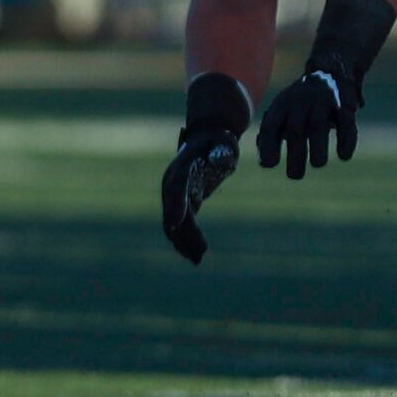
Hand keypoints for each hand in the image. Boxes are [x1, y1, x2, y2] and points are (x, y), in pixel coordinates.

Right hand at [161, 127, 238, 264]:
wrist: (210, 137)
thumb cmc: (219, 140)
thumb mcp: (223, 143)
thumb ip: (222, 151)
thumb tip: (222, 158)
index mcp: (181, 167)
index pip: (176, 188)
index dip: (175, 206)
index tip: (175, 225)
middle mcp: (173, 182)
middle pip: (172, 211)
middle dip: (182, 233)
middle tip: (199, 253)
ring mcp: (176, 193)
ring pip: (175, 223)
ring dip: (184, 242)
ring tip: (198, 259)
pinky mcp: (185, 201)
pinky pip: (182, 224)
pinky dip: (188, 239)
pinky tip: (197, 254)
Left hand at [257, 66, 359, 178]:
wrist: (330, 72)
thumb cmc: (301, 102)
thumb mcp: (283, 111)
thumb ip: (273, 133)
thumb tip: (264, 160)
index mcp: (281, 105)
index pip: (271, 125)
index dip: (268, 145)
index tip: (268, 165)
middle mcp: (300, 102)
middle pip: (295, 129)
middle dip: (294, 153)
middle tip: (294, 176)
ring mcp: (322, 102)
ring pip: (318, 124)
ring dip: (318, 146)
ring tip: (317, 165)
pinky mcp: (344, 105)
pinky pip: (346, 123)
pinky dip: (346, 139)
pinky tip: (343, 156)